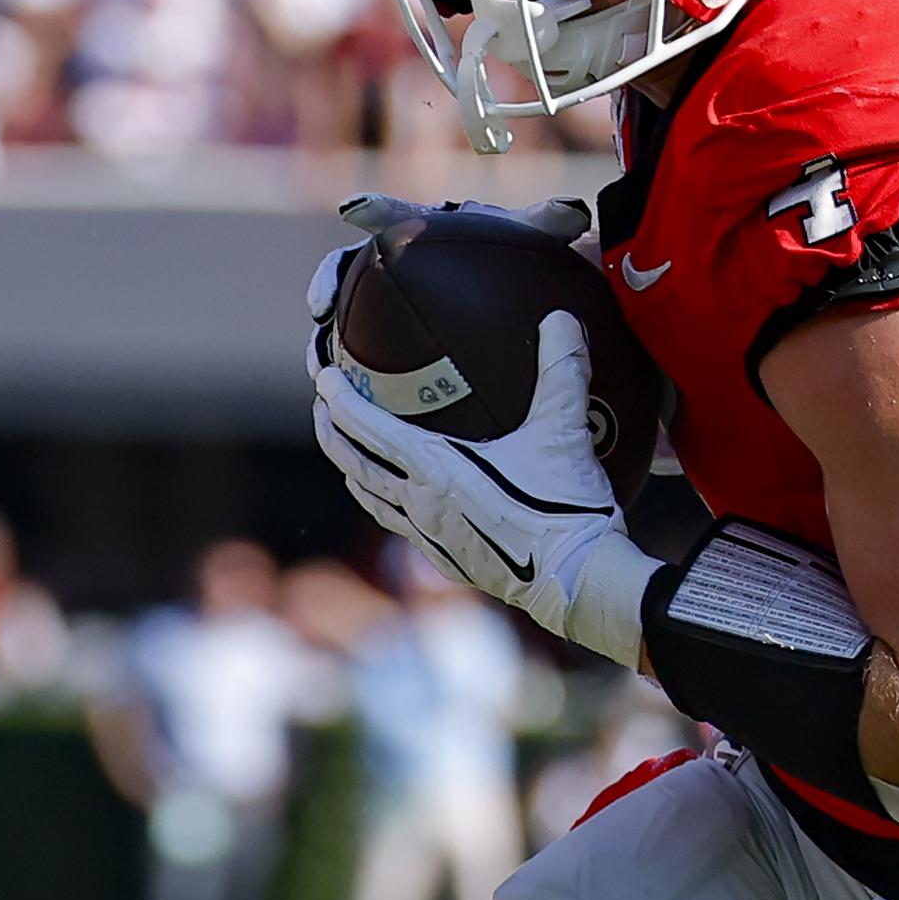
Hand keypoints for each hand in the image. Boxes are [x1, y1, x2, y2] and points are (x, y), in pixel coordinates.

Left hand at [310, 306, 659, 665]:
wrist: (576, 581)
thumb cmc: (565, 506)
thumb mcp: (563, 431)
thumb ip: (561, 371)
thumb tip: (563, 318)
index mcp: (434, 467)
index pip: (367, 426)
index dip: (339, 397)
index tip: (323, 373)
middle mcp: (420, 502)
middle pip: (354, 463)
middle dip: (331, 431)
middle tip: (322, 406)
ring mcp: (430, 537)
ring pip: (371, 498)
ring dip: (351, 471)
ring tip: (346, 453)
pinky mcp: (448, 561)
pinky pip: (400, 526)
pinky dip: (385, 505)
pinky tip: (397, 504)